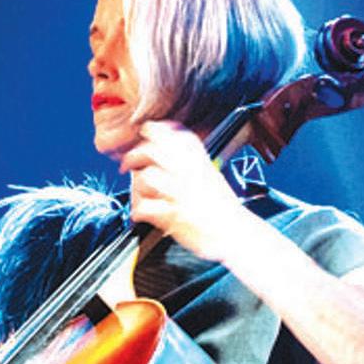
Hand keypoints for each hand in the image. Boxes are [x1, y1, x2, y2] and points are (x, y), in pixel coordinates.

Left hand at [119, 121, 250, 261]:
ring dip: (136, 187)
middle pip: (150, 150)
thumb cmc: (221, 208)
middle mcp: (189, 171)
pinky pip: (144, 207)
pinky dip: (138, 211)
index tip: (145, 135)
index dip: (153, 130)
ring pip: (145, 177)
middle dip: (134, 157)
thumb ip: (187, 161)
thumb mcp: (209, 174)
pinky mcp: (172, 216)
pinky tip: (141, 214)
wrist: (235, 233)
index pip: (171, 131)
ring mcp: (180, 193)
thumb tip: (158, 150)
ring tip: (139, 195)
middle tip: (129, 165)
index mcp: (198, 158)